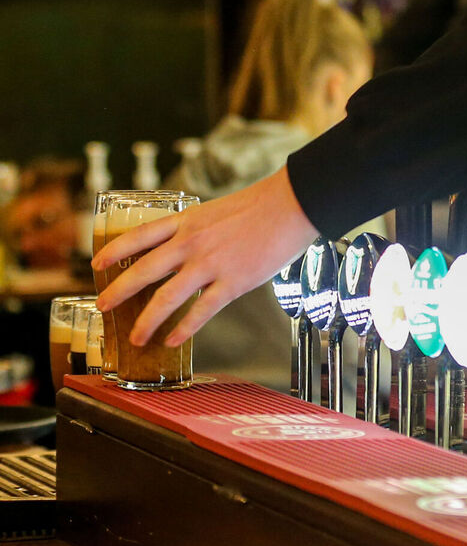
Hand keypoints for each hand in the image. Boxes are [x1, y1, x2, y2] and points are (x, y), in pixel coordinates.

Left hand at [93, 167, 318, 347]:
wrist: (289, 205)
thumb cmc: (259, 206)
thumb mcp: (216, 211)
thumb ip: (197, 231)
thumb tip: (185, 251)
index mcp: (187, 221)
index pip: (140, 235)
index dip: (115, 250)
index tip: (97, 264)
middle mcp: (192, 242)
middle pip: (144, 270)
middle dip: (119, 291)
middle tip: (102, 306)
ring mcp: (210, 264)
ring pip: (167, 297)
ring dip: (146, 320)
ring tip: (136, 338)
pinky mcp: (232, 282)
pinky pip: (201, 311)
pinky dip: (183, 328)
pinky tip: (173, 339)